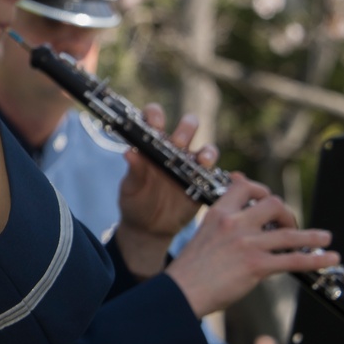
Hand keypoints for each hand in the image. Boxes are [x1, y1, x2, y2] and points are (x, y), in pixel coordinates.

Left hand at [113, 105, 208, 277]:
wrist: (149, 228)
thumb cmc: (136, 201)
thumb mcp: (131, 188)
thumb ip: (133, 171)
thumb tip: (128, 153)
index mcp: (152, 145)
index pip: (155, 118)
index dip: (156, 115)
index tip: (155, 123)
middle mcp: (174, 150)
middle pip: (188, 127)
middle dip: (186, 130)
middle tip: (178, 143)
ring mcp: (190, 165)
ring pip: (206, 148)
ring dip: (206, 151)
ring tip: (201, 160)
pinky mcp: (203, 181)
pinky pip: (214, 172)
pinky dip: (215, 171)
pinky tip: (210, 174)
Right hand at [165, 176, 339, 317]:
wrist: (181, 291)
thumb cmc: (190, 268)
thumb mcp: (202, 234)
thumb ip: (221, 222)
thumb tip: (235, 215)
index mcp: (218, 213)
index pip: (245, 187)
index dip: (261, 191)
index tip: (267, 198)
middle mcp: (234, 223)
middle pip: (273, 204)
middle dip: (287, 214)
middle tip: (288, 227)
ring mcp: (246, 244)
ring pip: (289, 233)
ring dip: (311, 236)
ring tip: (325, 238)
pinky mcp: (256, 266)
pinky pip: (294, 260)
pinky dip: (316, 259)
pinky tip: (330, 258)